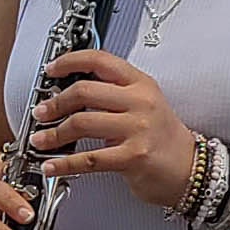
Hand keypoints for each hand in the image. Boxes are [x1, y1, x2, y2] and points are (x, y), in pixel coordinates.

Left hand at [31, 48, 199, 210]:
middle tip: (40, 112)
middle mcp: (140, 102)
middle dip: (54, 103)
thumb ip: (112, 93)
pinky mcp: (133, 156)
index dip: (69, 62)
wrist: (189, 168)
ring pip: (82, 123)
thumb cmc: (162, 138)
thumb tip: (66, 92)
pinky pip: (89, 158)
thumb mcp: (143, 103)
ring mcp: (138, 129)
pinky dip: (65, 163)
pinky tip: (52, 165)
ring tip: (40, 140)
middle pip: (84, 91)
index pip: (100, 60)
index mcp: (140, 84)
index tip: (51, 70)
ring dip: (53, 134)